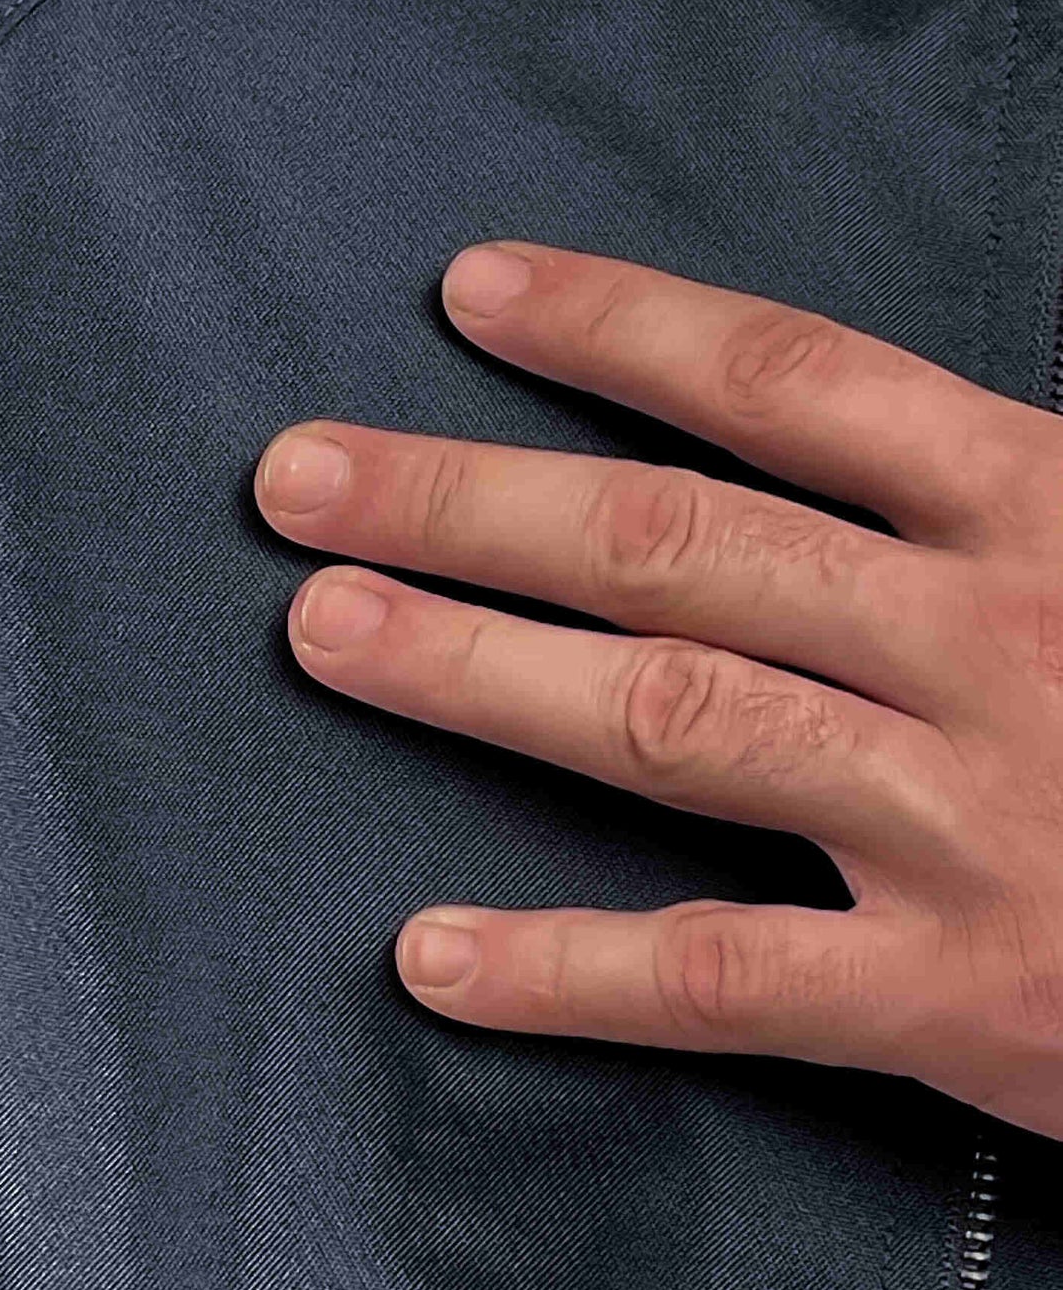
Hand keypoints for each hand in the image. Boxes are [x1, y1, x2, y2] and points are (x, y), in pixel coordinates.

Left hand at [253, 239, 1062, 1141]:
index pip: (790, 382)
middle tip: (301, 479)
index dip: (617, 325)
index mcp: (1045, 506)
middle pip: (676, 540)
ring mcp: (971, 819)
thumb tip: (799, 414)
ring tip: (321, 633)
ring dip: (477, 673)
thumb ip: (976, 484)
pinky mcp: (968, 999)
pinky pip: (727, 982)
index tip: (469, 290)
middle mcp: (991, 639)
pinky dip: (568, 975)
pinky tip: (432, 959)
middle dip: (471, 499)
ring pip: (673, 722)